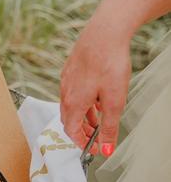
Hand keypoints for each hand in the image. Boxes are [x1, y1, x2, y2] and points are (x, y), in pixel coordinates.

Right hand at [60, 8, 131, 156]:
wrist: (105, 31)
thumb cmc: (109, 63)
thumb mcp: (114, 101)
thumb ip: (109, 127)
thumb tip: (106, 150)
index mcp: (73, 103)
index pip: (71, 132)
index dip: (82, 143)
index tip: (95, 148)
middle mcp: (66, 92)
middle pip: (68, 119)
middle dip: (81, 131)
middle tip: (96, 136)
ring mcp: (67, 78)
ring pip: (72, 104)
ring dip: (83, 115)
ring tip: (99, 117)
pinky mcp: (71, 67)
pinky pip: (74, 90)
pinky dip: (83, 100)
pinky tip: (97, 95)